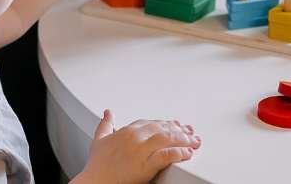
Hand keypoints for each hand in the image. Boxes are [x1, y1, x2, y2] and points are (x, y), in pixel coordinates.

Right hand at [74, 110, 200, 183]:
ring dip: (185, 139)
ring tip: (195, 141)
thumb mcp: (98, 140)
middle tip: (191, 132)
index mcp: (127, 131)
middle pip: (163, 129)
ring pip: (168, 139)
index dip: (165, 123)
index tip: (175, 125)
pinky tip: (188, 153)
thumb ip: (105, 125)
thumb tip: (108, 113)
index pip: (151, 123)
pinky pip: (167, 155)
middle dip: (179, 130)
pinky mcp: (146, 164)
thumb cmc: (97, 165)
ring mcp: (141, 150)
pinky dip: (180, 153)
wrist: (95, 182)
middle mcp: (135, 137)